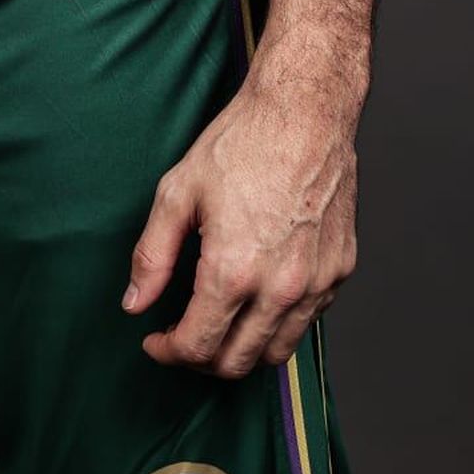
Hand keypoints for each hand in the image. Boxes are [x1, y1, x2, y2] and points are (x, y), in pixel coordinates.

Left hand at [121, 67, 357, 374]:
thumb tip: (134, 304)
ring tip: (218, 322)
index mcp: (234, 270)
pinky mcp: (339, 272)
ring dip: (241, 350)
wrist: (304, 111)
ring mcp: (315, 283)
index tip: (155, 339)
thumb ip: (153, 255)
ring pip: (276, 352)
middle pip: (237, 363)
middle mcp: (280, 288)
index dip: (168, 352)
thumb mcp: (178, 191)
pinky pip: (306, 320)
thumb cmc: (241, 142)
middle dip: (201, 359)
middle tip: (182, 336)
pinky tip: (257, 293)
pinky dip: (278, 322)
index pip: (198, 346)